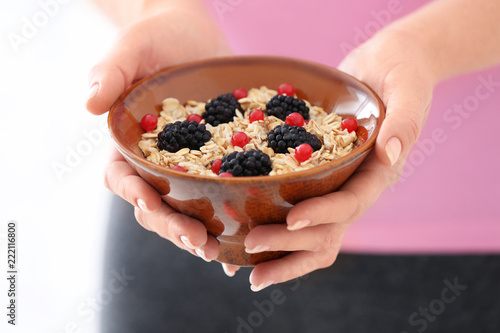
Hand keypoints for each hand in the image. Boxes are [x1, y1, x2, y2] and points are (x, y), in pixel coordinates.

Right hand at [86, 6, 229, 261]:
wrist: (194, 34)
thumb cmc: (157, 36)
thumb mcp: (134, 46)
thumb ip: (111, 71)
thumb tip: (90, 104)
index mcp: (130, 143)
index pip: (123, 178)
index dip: (135, 195)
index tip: (152, 204)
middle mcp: (155, 162)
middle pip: (156, 206)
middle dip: (174, 227)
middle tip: (198, 244)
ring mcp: (187, 166)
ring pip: (186, 210)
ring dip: (200, 235)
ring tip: (221, 255)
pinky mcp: (216, 164)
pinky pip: (219, 197)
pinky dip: (227, 223)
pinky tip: (242, 244)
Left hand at [242, 28, 436, 290]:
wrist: (387, 67)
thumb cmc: (401, 72)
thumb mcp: (407, 89)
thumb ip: (403, 121)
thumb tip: (390, 154)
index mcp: (379, 173)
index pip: (351, 203)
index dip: (322, 214)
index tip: (291, 220)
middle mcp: (358, 188)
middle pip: (328, 231)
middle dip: (291, 244)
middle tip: (249, 244)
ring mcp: (340, 188)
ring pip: (314, 234)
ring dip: (282, 255)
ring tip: (247, 270)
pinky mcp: (322, 180)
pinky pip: (300, 213)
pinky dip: (277, 233)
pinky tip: (245, 241)